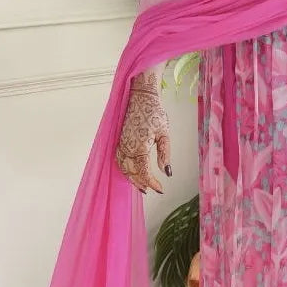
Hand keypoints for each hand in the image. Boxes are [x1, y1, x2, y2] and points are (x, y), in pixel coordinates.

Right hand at [115, 70, 171, 193]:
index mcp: (139, 147)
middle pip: (131, 172)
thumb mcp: (164, 134)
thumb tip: (166, 172)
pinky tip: (132, 171)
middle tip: (152, 189)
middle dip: (141, 183)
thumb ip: (164, 154)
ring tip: (142, 185)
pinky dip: (125, 169)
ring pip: (123, 167)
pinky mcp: (120, 140)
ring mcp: (121, 144)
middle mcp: (127, 148)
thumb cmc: (154, 113)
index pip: (143, 172)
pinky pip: (120, 159)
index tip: (160, 189)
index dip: (152, 183)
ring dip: (131, 178)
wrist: (140, 97)